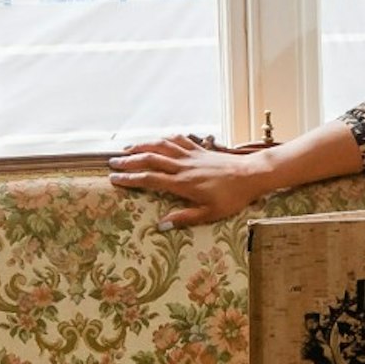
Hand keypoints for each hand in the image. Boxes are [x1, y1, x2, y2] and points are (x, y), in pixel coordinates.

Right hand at [108, 133, 272, 227]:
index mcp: (183, 183)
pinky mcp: (200, 149)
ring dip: (142, 145)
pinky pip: (178, 140)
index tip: (114, 178)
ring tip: (127, 148)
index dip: (130, 178)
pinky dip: (164, 139)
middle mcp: (183, 166)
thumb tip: (160, 224)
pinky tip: (158, 140)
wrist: (252, 174)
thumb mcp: (210, 213)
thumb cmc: (233, 197)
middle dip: (129, 160)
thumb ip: (184, 218)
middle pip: (150, 158)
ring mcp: (191, 155)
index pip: (150, 179)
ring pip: (161, 145)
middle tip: (112, 162)